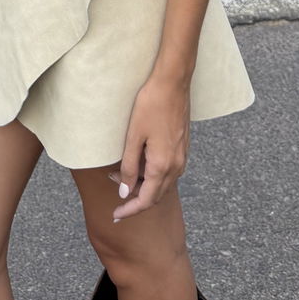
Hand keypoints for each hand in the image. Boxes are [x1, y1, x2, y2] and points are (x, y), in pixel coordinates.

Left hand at [112, 74, 191, 220]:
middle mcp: (176, 166)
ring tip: (122, 174)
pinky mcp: (183, 148)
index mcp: (162, 166)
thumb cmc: (150, 105)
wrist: (173, 83)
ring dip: (144, 185)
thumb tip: (125, 192)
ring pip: (163, 184)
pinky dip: (153, 175)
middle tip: (115, 192)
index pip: (146, 200)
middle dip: (135, 198)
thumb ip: (130, 167)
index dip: (130, 210)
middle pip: (156, 195)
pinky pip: (168, 171)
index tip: (116, 216)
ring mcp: (182, 157)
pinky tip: (140, 162)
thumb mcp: (133, 136)